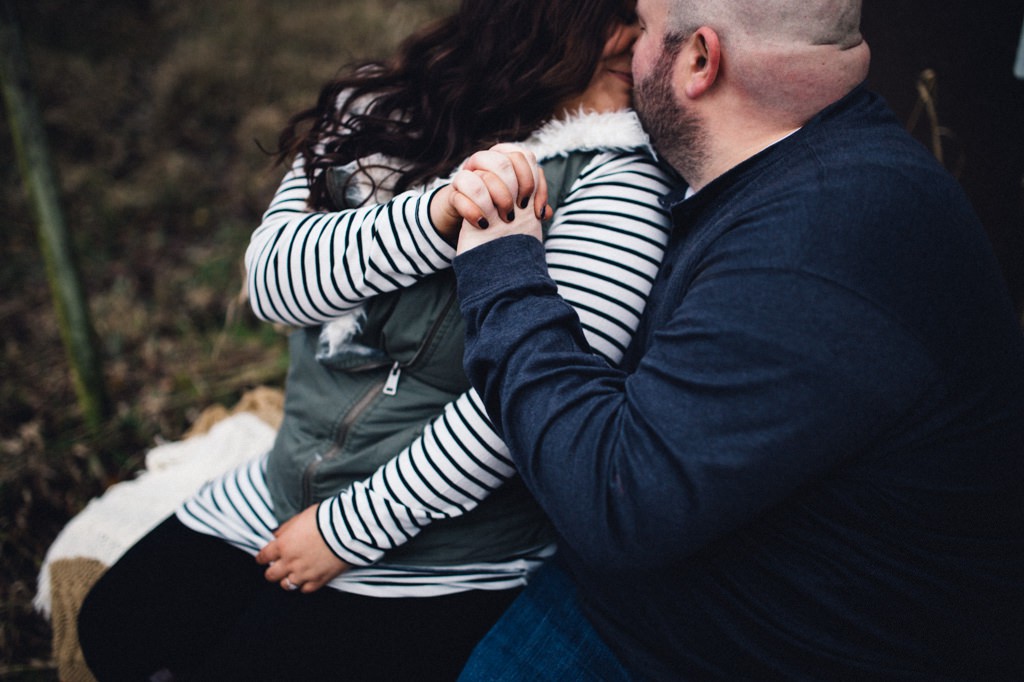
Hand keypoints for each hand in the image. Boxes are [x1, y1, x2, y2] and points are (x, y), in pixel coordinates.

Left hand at [255, 504, 350, 592]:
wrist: (347, 529)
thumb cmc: (324, 519)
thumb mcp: (300, 517)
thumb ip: (285, 529)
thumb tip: (276, 535)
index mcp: (283, 545)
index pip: (263, 557)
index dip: (262, 558)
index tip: (263, 558)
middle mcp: (290, 562)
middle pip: (271, 575)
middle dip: (272, 571)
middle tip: (277, 567)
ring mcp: (304, 573)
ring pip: (286, 585)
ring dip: (287, 579)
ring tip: (293, 573)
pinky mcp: (319, 580)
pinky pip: (305, 589)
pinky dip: (305, 585)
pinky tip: (308, 578)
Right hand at [435, 144, 550, 251]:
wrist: (467, 218)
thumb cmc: (497, 210)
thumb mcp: (517, 208)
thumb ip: (532, 206)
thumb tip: (546, 212)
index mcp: (504, 160)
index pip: (523, 156)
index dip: (532, 180)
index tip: (535, 206)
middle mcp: (485, 163)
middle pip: (502, 162)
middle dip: (515, 188)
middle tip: (520, 210)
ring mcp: (467, 176)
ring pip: (480, 174)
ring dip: (497, 196)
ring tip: (506, 217)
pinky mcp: (454, 194)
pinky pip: (460, 195)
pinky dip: (474, 210)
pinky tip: (484, 224)